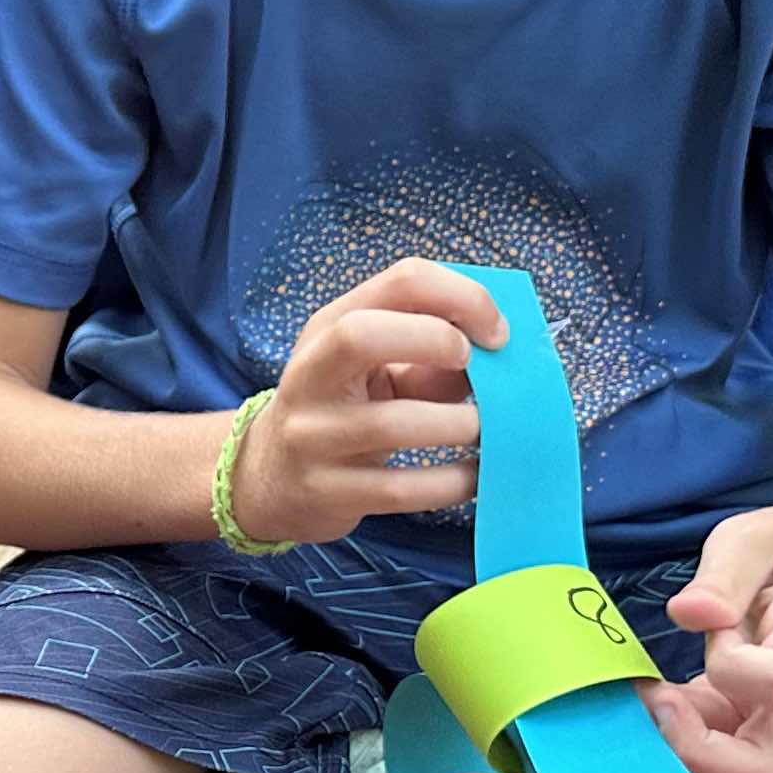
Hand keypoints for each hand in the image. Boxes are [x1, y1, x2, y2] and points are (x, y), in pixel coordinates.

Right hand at [234, 260, 507, 544]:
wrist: (271, 480)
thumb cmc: (342, 410)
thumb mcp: (376, 369)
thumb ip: (432, 356)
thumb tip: (501, 356)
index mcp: (330, 327)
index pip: (400, 281)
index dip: (463, 299)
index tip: (497, 334)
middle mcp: (310, 374)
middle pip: (362, 334)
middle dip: (436, 341)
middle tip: (479, 371)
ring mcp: (312, 435)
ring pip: (393, 424)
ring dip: (459, 426)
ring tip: (483, 432)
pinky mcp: (327, 491)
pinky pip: (402, 489)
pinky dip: (453, 482)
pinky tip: (473, 476)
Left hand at [648, 505, 772, 772]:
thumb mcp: (756, 537)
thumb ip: (724, 574)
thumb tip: (688, 613)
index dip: (732, 668)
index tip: (714, 630)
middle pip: (762, 769)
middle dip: (695, 749)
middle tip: (654, 698)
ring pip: (735, 769)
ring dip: (679, 742)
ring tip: (645, 691)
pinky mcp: (751, 718)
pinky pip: (716, 747)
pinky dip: (678, 730)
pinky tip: (654, 692)